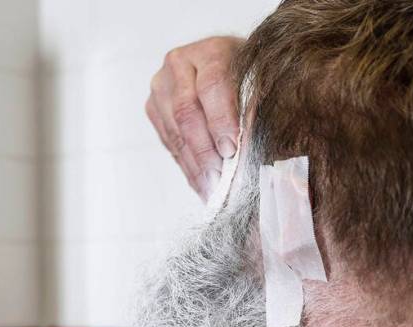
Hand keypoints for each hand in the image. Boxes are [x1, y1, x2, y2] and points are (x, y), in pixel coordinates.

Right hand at [146, 36, 243, 199]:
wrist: (225, 63)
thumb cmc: (247, 73)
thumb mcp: (258, 82)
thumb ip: (254, 109)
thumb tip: (248, 150)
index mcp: (209, 50)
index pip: (212, 86)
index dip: (221, 120)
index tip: (231, 151)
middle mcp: (178, 65)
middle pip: (186, 112)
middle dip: (205, 150)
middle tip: (220, 179)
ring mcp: (161, 88)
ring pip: (175, 132)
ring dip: (195, 166)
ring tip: (213, 190)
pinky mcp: (154, 109)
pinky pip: (170, 144)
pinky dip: (188, 168)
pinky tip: (203, 185)